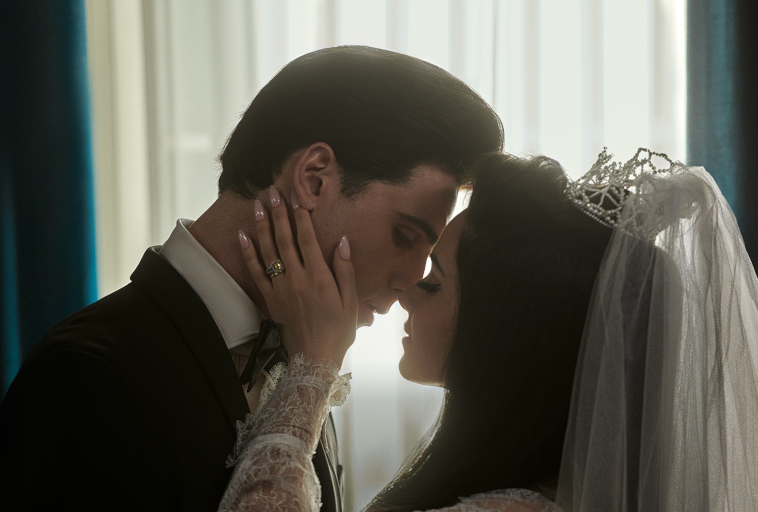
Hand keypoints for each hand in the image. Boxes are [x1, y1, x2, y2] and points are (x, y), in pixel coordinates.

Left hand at [238, 186, 357, 366]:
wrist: (314, 359)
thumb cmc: (338, 331)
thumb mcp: (350, 301)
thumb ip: (345, 270)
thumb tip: (343, 241)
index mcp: (319, 277)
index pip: (307, 239)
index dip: (301, 216)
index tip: (297, 197)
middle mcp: (296, 279)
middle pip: (284, 239)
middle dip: (278, 213)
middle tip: (272, 192)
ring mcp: (280, 288)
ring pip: (268, 251)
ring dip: (261, 226)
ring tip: (256, 205)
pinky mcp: (270, 299)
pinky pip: (256, 272)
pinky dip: (248, 253)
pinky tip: (243, 236)